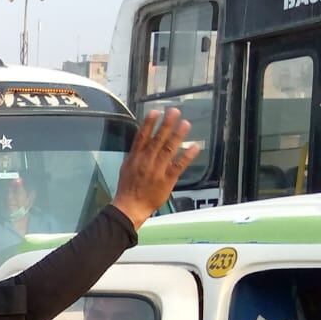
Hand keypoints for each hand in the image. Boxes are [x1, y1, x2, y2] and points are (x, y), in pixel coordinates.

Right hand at [111, 108, 199, 228]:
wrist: (130, 207)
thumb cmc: (128, 188)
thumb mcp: (126, 167)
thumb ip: (136, 153)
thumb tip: (142, 139)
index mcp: (135, 158)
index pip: (141, 137)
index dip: (148, 124)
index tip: (155, 112)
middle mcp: (146, 162)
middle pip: (157, 140)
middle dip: (166, 125)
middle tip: (174, 112)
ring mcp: (157, 171)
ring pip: (168, 150)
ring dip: (177, 136)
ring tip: (185, 124)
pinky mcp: (166, 180)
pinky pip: (178, 166)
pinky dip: (186, 156)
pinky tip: (194, 147)